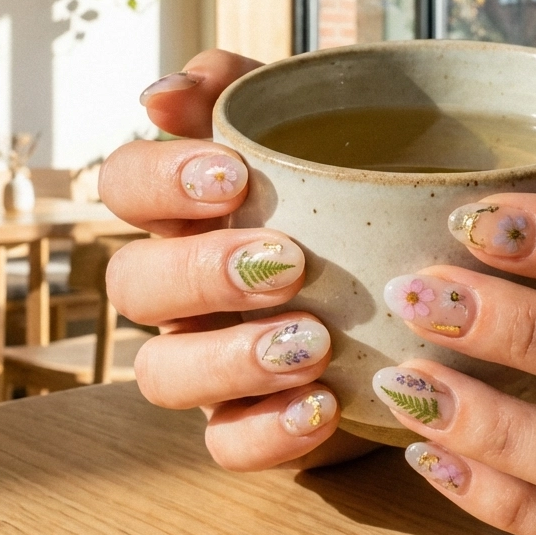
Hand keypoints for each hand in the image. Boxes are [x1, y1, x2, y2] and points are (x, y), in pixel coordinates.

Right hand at [100, 50, 372, 470]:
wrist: (413, 288)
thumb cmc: (350, 191)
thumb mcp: (310, 126)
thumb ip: (237, 89)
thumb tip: (163, 93)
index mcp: (187, 208)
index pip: (122, 183)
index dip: (157, 179)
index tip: (234, 176)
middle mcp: (181, 286)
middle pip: (130, 284)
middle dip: (200, 271)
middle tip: (286, 261)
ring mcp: (205, 359)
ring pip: (160, 374)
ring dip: (228, 359)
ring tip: (313, 344)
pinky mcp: (244, 422)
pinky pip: (223, 444)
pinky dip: (266, 432)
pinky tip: (325, 405)